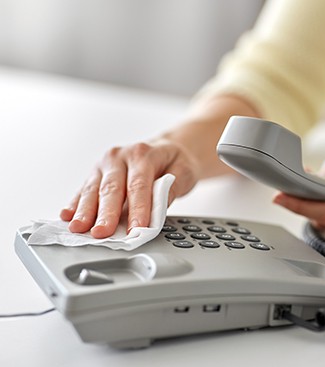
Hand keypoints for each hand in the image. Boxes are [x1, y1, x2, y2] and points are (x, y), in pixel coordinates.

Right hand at [60, 139, 199, 237]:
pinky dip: (75, 203)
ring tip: (79, 228)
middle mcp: (120, 156)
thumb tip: (158, 208)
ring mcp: (105, 164)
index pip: (139, 186)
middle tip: (101, 233)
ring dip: (85, 211)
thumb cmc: (174, 162)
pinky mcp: (96, 173)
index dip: (137, 209)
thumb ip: (172, 188)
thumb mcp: (184, 171)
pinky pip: (84, 189)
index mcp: (142, 154)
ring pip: (93, 189)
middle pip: (112, 188)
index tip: (136, 229)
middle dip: (105, 213)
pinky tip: (67, 216)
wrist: (166, 149)